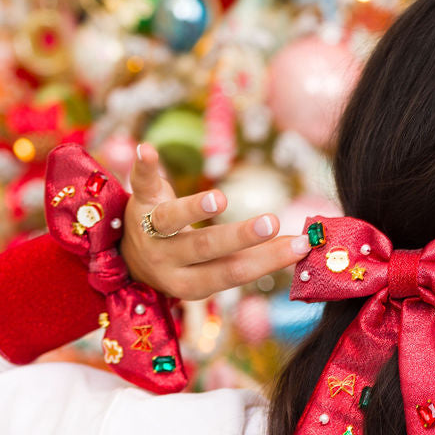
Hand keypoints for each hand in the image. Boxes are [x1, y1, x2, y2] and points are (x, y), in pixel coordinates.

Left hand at [121, 144, 310, 300]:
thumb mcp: (214, 271)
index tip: (301, 244)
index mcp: (191, 284)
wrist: (130, 259)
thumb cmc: (189, 263)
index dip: (268, 260)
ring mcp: (149, 230)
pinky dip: (144, 166)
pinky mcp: (139, 201)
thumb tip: (304, 245)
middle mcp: (167, 261)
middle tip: (271, 223)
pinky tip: (146, 149)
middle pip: (204, 248)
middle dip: (239, 236)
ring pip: (171, 220)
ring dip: (194, 208)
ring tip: (219, 199)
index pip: (233, 272)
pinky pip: (140, 183)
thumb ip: (251, 259)